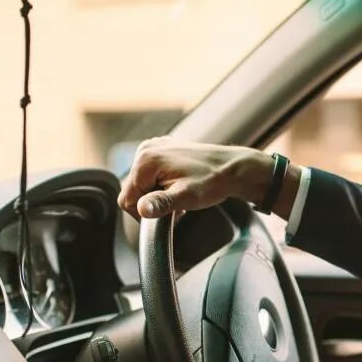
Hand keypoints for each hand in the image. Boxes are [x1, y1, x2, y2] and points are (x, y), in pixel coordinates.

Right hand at [117, 136, 272, 219]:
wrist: (234, 168)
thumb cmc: (213, 181)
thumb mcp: (186, 197)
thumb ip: (161, 203)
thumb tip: (141, 209)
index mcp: (146, 160)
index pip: (127, 199)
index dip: (145, 213)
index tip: (166, 214)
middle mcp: (146, 149)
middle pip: (135, 191)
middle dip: (154, 203)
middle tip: (178, 205)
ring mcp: (154, 147)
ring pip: (144, 184)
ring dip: (159, 195)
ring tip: (181, 195)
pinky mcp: (162, 149)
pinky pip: (152, 174)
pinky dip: (163, 184)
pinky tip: (180, 185)